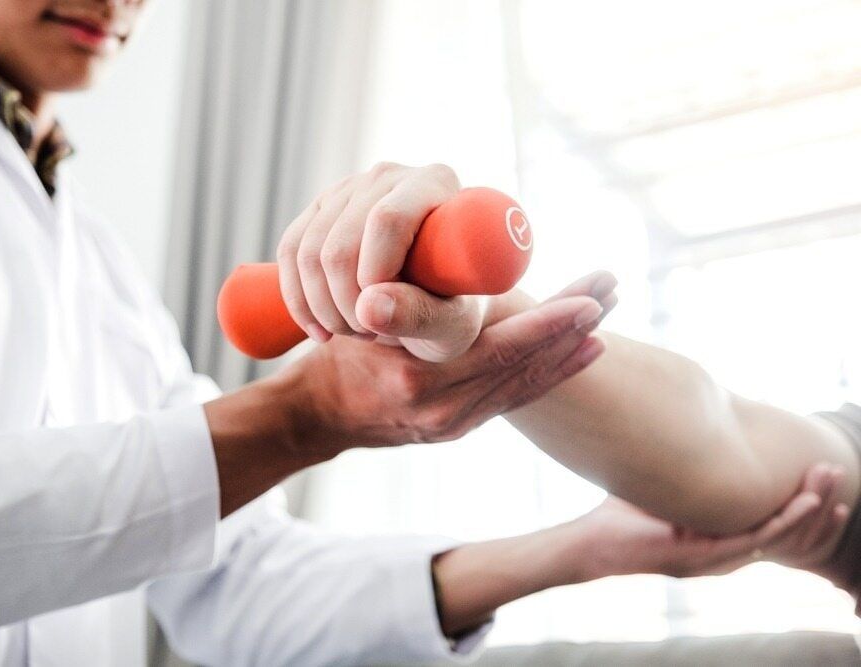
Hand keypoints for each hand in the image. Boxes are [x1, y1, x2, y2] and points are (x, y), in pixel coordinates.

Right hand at [277, 162, 486, 361]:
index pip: (387, 220)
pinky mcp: (320, 208)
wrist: (434, 299)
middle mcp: (390, 176)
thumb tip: (370, 307)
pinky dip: (298, 300)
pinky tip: (322, 329)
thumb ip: (420, 315)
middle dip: (346, 305)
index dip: (374, 275)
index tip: (385, 319)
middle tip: (372, 335)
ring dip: (323, 308)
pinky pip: (289, 252)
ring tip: (357, 330)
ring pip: (307, 252)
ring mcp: (349, 188)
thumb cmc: (453, 309)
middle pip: (341, 243)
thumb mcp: (451, 324)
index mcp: (436, 184)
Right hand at [277, 278, 614, 458]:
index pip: (499, 352)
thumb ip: (389, 315)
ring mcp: (454, 425)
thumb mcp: (355, 331)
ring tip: (606, 313)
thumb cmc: (335, 360)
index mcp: (418, 381)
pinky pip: (513, 400)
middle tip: (610, 288)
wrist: (317, 419)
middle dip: (572, 326)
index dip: (547, 325)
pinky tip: (582, 352)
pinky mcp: (459, 429)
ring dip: (569, 348)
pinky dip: (549, 375)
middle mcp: (444, 410)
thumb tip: (404, 285)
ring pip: (525, 384)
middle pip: (524, 366)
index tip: (588, 298)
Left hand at [576, 463, 847, 579]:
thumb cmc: (622, 514)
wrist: (592, 542)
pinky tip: (802, 505)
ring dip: (808, 510)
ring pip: (779, 535)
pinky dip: (781, 523)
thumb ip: (682, 465)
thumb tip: (691, 423)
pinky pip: (753, 541)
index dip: (802, 503)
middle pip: (786, 530)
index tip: (820, 474)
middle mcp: (726, 551)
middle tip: (835, 472)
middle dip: (816, 502)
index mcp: (721, 538)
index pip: (775, 522)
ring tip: (828, 484)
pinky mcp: (703, 558)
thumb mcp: (663, 486)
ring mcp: (717, 557)